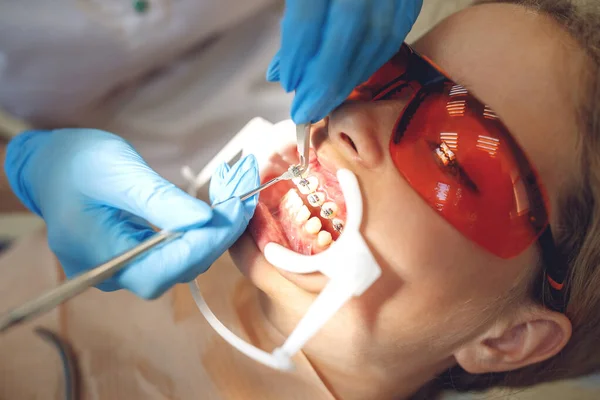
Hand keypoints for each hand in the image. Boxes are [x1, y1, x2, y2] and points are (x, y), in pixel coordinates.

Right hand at [4, 129, 258, 298]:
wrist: (51, 166)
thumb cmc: (77, 162)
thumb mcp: (118, 171)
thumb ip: (160, 199)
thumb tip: (206, 220)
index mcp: (98, 256)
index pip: (163, 270)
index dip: (204, 244)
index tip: (235, 210)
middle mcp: (112, 274)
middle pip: (178, 270)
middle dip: (217, 235)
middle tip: (242, 196)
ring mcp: (124, 269)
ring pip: (182, 263)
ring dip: (214, 232)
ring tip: (234, 194)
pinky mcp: (136, 258)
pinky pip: (176, 254)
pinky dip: (201, 232)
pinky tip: (218, 208)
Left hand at [267, 0, 422, 123]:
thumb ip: (295, 24)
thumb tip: (281, 75)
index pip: (308, 19)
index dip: (296, 57)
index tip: (289, 85)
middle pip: (344, 37)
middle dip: (323, 82)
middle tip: (306, 111)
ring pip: (374, 43)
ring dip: (348, 80)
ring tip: (325, 103)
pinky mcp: (410, 1)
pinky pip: (393, 39)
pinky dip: (370, 65)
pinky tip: (352, 80)